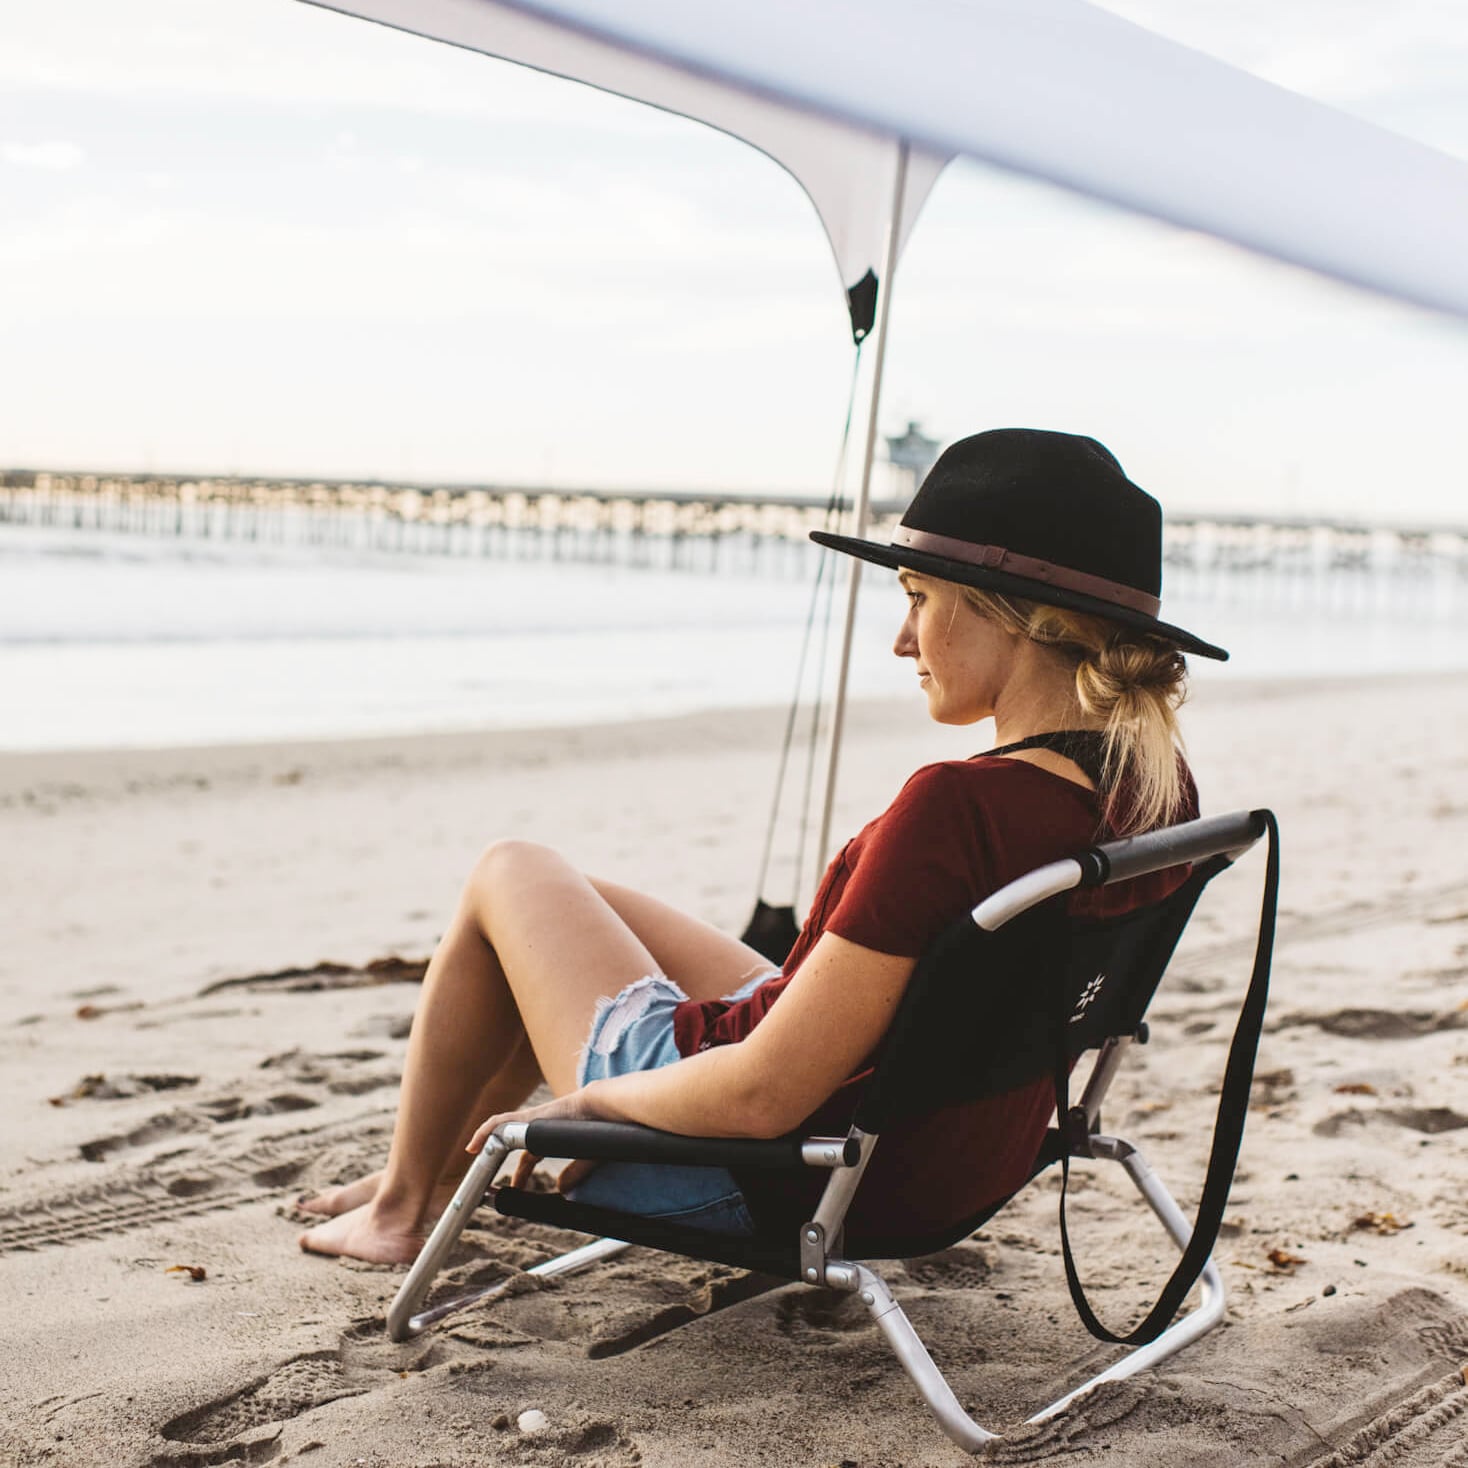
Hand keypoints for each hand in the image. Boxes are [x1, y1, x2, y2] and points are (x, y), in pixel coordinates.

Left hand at [467, 1084, 605, 1194]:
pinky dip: (484, 1132)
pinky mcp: (528, 1117)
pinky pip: (499, 1122)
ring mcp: (531, 1122)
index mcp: (550, 1138)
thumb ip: (575, 1173)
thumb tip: (561, 1188)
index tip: (516, 1188)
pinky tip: (474, 1146)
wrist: (602, 1109)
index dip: (521, 1173)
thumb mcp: (585, 1158)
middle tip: (491, 1184)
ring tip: (475, 1160)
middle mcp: (537, 1129)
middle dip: (500, 1163)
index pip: (529, 1157)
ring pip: (501, 1132)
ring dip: (487, 1145)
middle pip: (511, 1146)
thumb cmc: (598, 1130)